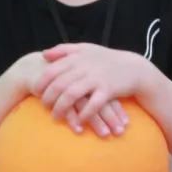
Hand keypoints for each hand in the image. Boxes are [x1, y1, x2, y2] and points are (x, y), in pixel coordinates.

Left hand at [35, 42, 156, 135]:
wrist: (134, 68)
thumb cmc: (107, 60)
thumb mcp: (86, 49)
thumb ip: (64, 50)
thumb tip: (44, 53)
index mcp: (77, 57)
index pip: (52, 70)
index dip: (42, 83)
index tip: (37, 93)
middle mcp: (85, 67)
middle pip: (59, 84)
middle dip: (49, 98)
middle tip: (44, 108)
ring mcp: (96, 78)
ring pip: (72, 95)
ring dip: (62, 108)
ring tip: (56, 118)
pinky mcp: (108, 90)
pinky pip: (92, 105)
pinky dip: (84, 114)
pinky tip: (78, 122)